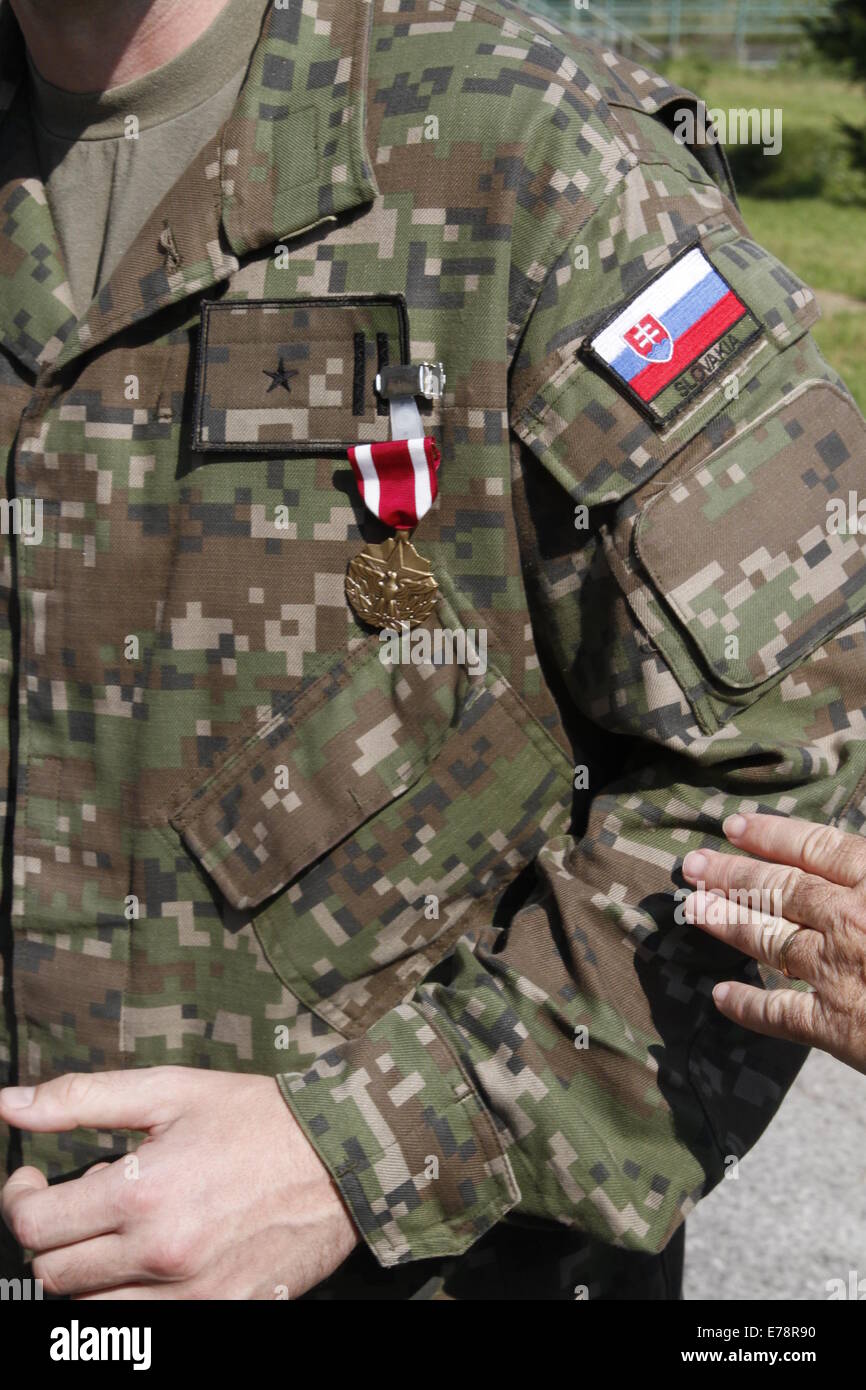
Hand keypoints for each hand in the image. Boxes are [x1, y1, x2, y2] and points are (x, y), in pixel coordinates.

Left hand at [0, 1067, 358, 1298]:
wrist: (343, 1154)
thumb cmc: (257, 1116)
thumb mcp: (170, 1090)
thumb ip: (83, 1098)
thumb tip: (8, 1104)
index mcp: (141, 1190)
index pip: (34, 1226)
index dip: (20, 1200)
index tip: (35, 1182)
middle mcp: (160, 1252)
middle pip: (54, 1276)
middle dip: (54, 1237)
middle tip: (80, 1203)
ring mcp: (191, 1295)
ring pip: (91, 1312)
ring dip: (90, 1273)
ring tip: (122, 1229)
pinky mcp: (220, 1314)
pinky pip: (146, 1328)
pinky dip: (135, 1297)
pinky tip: (154, 1259)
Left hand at [681, 813, 865, 1074]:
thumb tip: (852, 859)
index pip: (816, 848)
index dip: (772, 835)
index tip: (734, 825)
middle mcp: (852, 921)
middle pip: (780, 890)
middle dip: (733, 874)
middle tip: (692, 864)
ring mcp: (841, 974)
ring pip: (769, 941)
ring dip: (728, 923)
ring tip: (695, 909)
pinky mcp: (840, 1030)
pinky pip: (782, 1015)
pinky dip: (748, 1007)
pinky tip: (720, 998)